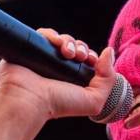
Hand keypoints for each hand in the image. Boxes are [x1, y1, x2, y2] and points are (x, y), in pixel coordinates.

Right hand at [0, 28, 116, 121]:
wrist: (30, 100)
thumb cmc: (58, 104)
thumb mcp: (94, 101)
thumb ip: (108, 79)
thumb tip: (109, 52)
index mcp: (72, 80)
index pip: (86, 60)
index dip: (92, 56)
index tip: (92, 61)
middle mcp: (58, 69)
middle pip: (75, 47)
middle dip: (81, 48)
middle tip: (79, 56)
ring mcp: (44, 58)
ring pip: (62, 39)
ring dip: (69, 41)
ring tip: (67, 53)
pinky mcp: (31, 48)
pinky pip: (44, 34)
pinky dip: (52, 35)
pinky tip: (56, 44)